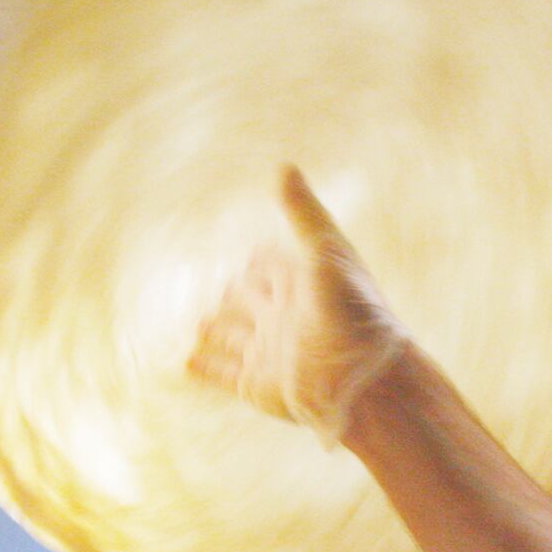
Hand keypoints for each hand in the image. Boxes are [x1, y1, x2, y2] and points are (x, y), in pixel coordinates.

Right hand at [189, 165, 408, 442]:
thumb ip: (304, 214)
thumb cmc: (353, 313)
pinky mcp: (256, 385)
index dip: (261, 261)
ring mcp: (268, 353)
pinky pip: (222, 374)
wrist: (364, 381)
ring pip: (232, 336)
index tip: (253, 253)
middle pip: (247, 301)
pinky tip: (187, 361)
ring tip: (200, 326)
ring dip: (215, 330)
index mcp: (301, 287)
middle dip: (234, 295)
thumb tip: (284, 167)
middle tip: (220, 289)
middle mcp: (283, 319)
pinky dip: (204, 366)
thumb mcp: (328, 254)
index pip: (270, 267)